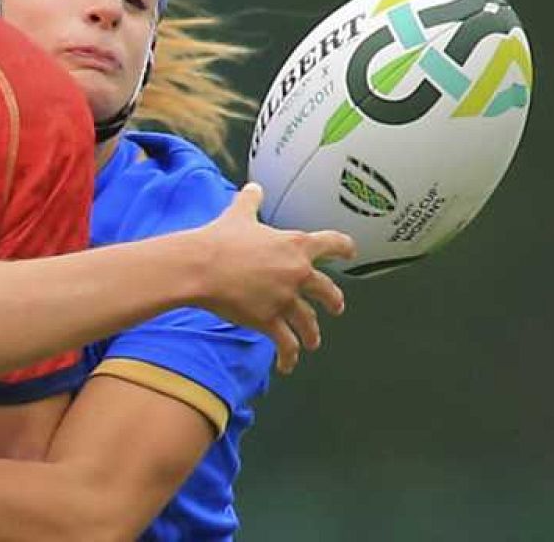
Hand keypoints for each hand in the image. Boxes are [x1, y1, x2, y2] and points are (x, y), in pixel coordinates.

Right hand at [191, 183, 354, 374]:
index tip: (351, 253)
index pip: (332, 244)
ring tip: (313, 342)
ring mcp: (285, 298)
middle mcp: (297, 272)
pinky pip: (286, 343)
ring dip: (313, 334)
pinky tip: (287, 365)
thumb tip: (253, 188)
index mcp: (296, 245)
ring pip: (309, 322)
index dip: (344, 248)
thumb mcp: (239, 214)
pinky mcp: (270, 320)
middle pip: (327, 291)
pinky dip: (289, 356)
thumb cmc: (220, 239)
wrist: (202, 266)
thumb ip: (251, 201)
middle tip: (336, 308)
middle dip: (334, 302)